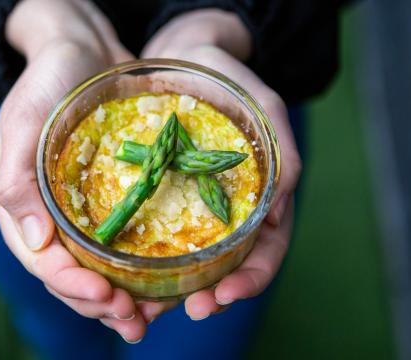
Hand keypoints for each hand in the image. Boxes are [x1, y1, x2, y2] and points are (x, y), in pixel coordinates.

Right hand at [0, 0, 156, 342]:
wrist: (83, 51)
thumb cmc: (47, 83)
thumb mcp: (23, 122)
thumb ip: (17, 182)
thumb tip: (34, 243)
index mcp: (25, 208)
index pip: (44, 262)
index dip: (72, 286)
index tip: (106, 296)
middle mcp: (54, 218)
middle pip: (72, 277)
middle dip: (101, 304)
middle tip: (135, 321)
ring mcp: (85, 212)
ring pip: (99, 270)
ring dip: (122, 300)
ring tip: (150, 318)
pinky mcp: (114, 201)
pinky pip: (125, 244)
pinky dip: (140, 270)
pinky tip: (163, 285)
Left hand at [142, 9, 300, 319]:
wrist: (181, 59)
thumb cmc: (227, 80)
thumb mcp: (263, 106)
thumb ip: (282, 151)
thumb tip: (280, 207)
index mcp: (261, 201)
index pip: (265, 252)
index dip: (250, 280)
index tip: (226, 294)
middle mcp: (229, 215)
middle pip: (228, 270)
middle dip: (213, 295)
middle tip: (192, 309)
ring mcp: (194, 211)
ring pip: (190, 266)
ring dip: (174, 295)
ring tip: (151, 312)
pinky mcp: (162, 203)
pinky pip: (156, 243)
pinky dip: (146, 269)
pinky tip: (128, 283)